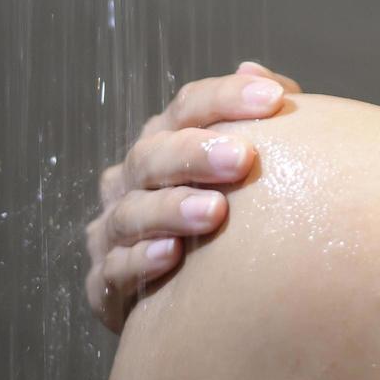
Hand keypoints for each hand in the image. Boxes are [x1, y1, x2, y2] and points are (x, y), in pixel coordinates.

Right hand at [85, 60, 302, 333]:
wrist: (194, 304)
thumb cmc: (229, 225)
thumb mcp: (243, 170)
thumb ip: (257, 123)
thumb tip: (260, 75)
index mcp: (165, 143)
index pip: (188, 107)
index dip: (227, 98)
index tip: (275, 99)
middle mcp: (131, 181)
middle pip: (153, 155)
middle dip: (195, 153)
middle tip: (242, 158)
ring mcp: (113, 232)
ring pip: (131, 213)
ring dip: (171, 209)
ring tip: (214, 212)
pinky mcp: (104, 284)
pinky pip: (114, 271)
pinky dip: (140, 262)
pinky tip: (171, 257)